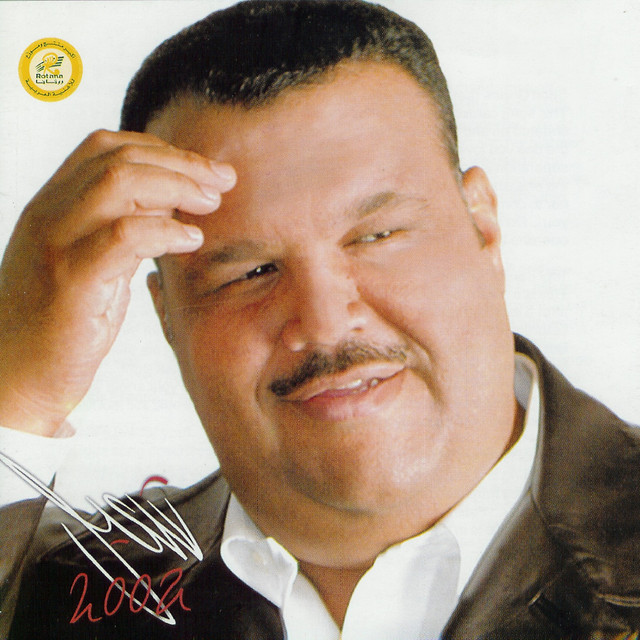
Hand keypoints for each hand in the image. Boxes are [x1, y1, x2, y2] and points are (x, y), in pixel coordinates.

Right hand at [0, 130, 234, 435]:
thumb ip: (124, 227)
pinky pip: (124, 236)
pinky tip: (191, 240)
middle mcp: (49, 214)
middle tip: (223, 179)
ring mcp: (56, 244)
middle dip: (181, 163)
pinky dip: (166, 232)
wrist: (16, 376)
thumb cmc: (63, 321)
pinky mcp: (71, 281)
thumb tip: (172, 202)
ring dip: (177, 187)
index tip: (204, 168)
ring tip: (212, 204)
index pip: (106, 148)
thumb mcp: (94, 261)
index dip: (162, 150)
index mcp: (53, 205)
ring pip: (119, 185)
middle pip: (118, 158)